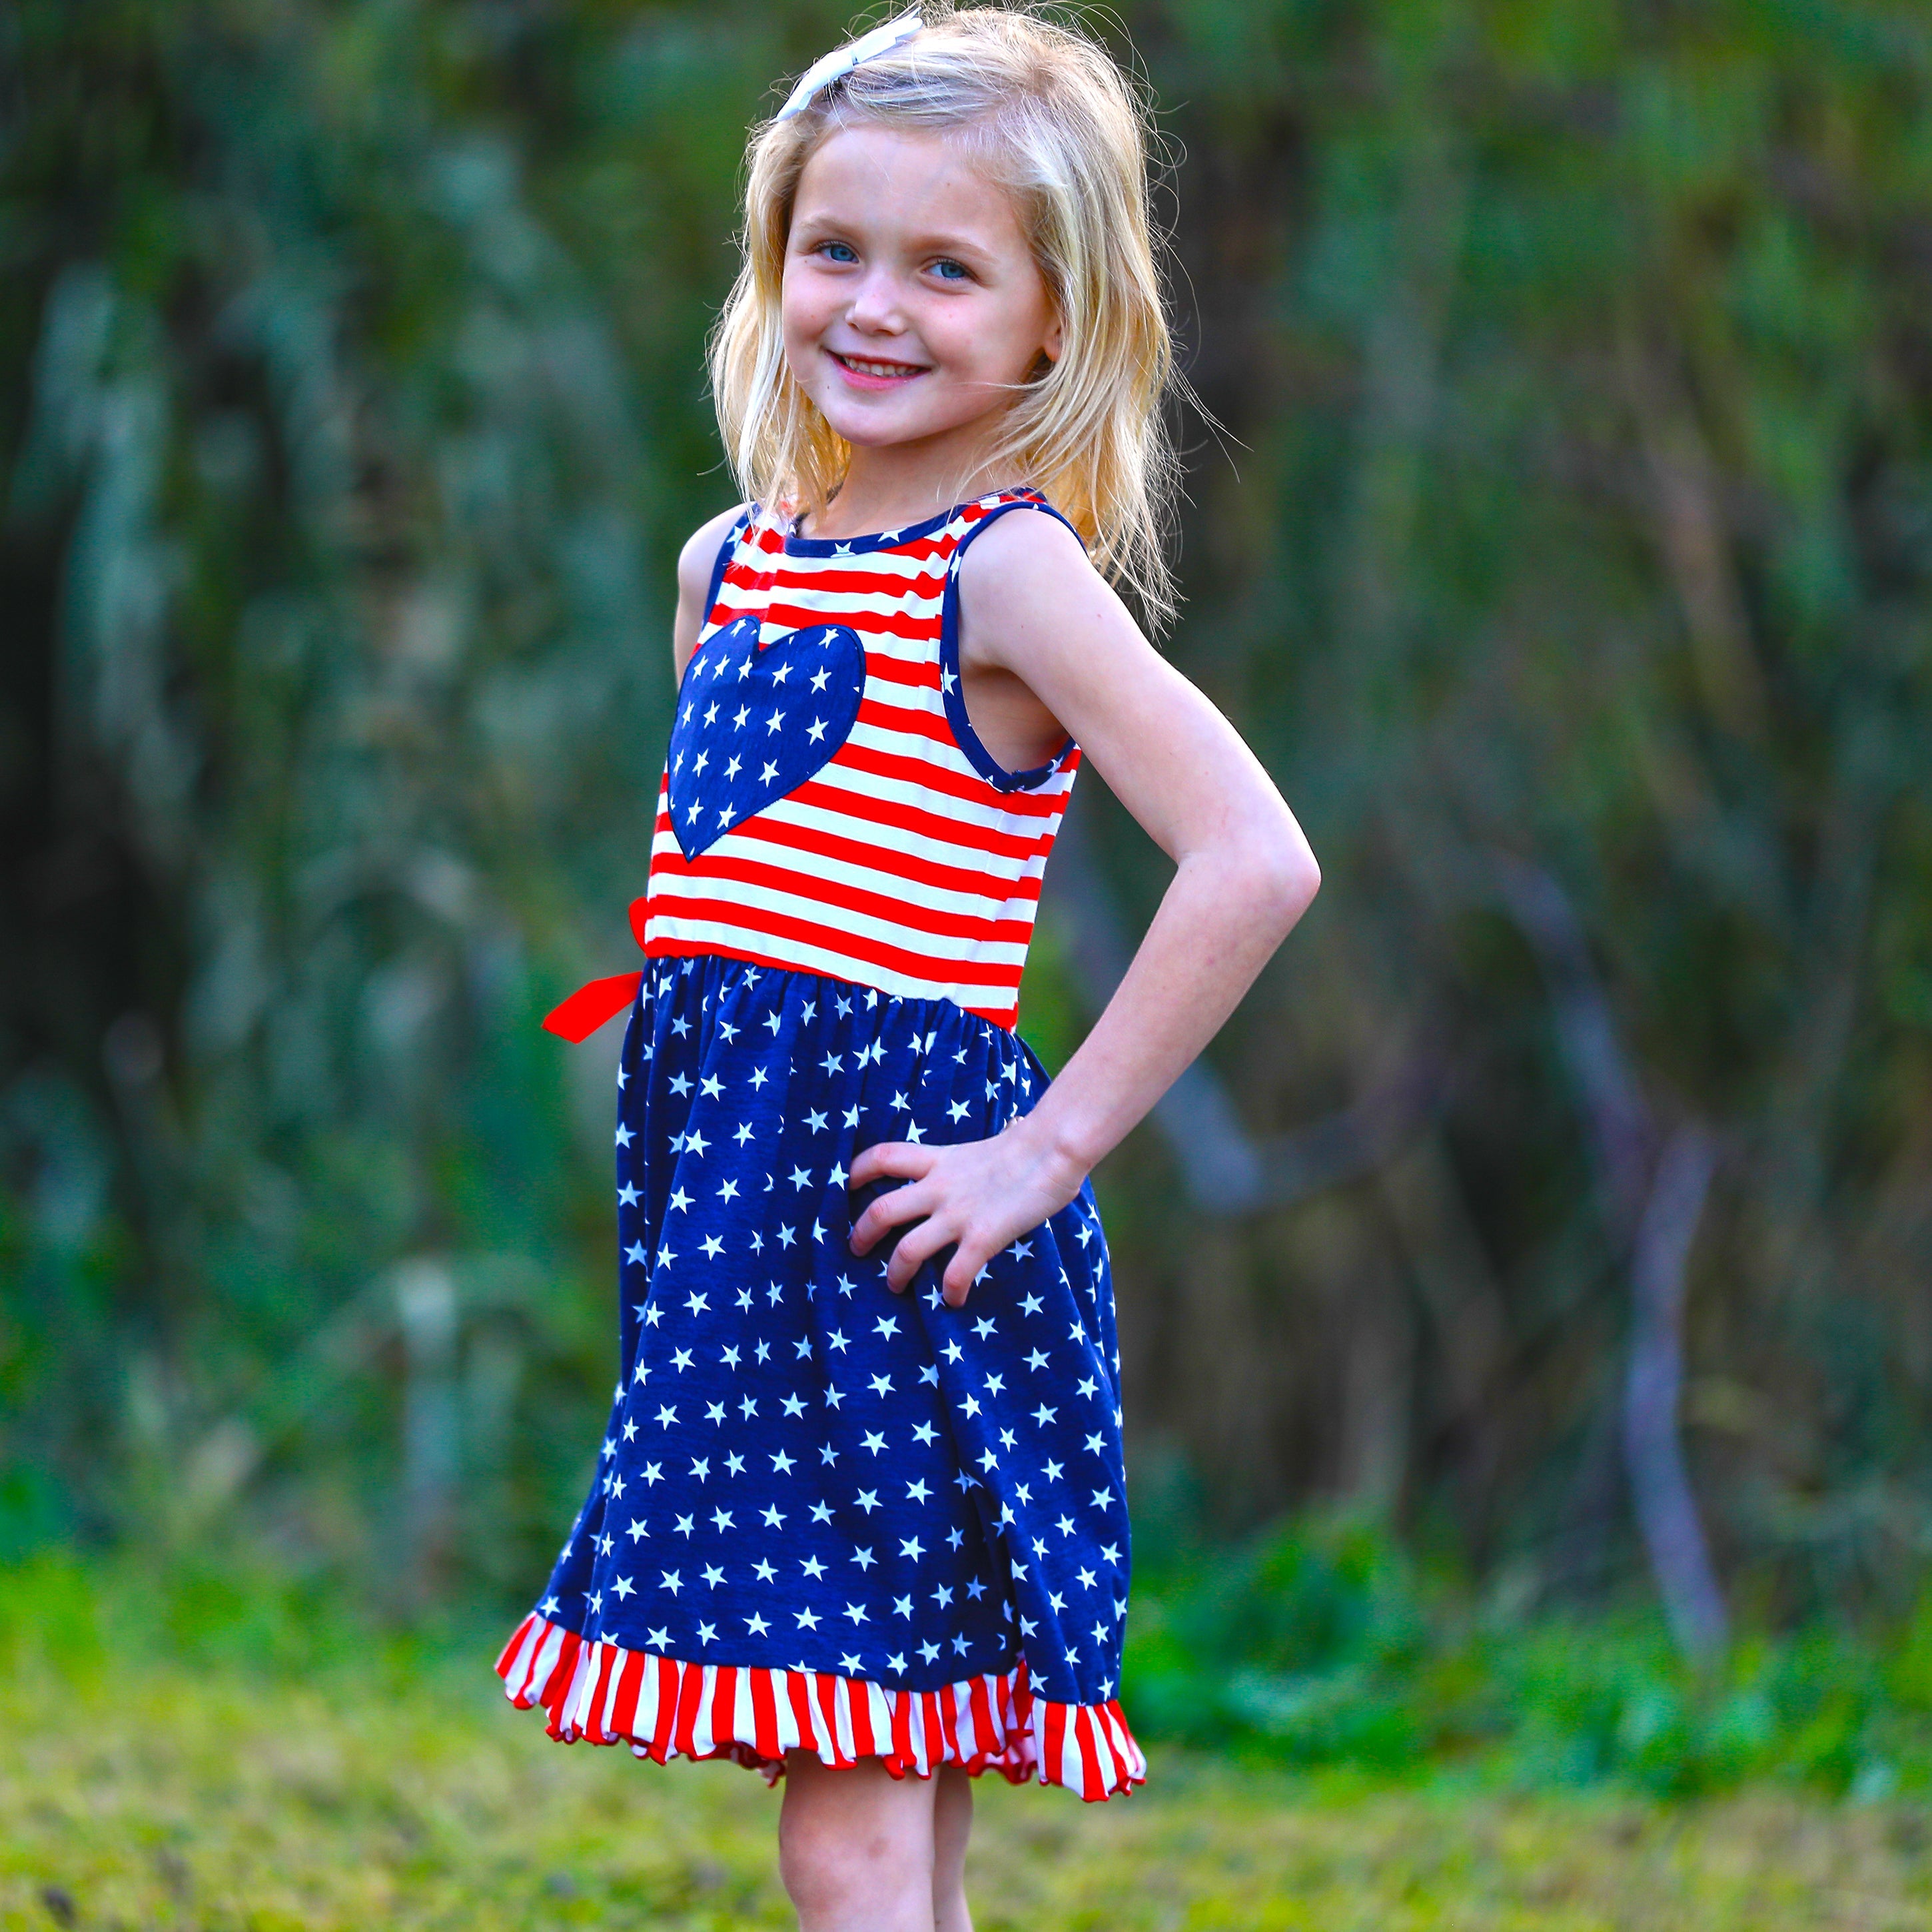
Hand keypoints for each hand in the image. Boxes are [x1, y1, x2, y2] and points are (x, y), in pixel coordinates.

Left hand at [847, 1115, 1086, 1306]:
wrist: (1052, 1149)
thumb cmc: (1026, 1149)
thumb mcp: (975, 1152)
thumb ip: (957, 1169)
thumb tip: (956, 1182)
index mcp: (938, 1161)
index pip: (882, 1157)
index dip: (857, 1171)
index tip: (846, 1186)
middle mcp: (939, 1188)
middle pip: (881, 1211)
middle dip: (861, 1235)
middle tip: (856, 1250)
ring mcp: (958, 1214)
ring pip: (906, 1250)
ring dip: (895, 1273)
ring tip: (894, 1286)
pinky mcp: (981, 1237)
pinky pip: (954, 1275)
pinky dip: (950, 1292)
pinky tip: (953, 1300)